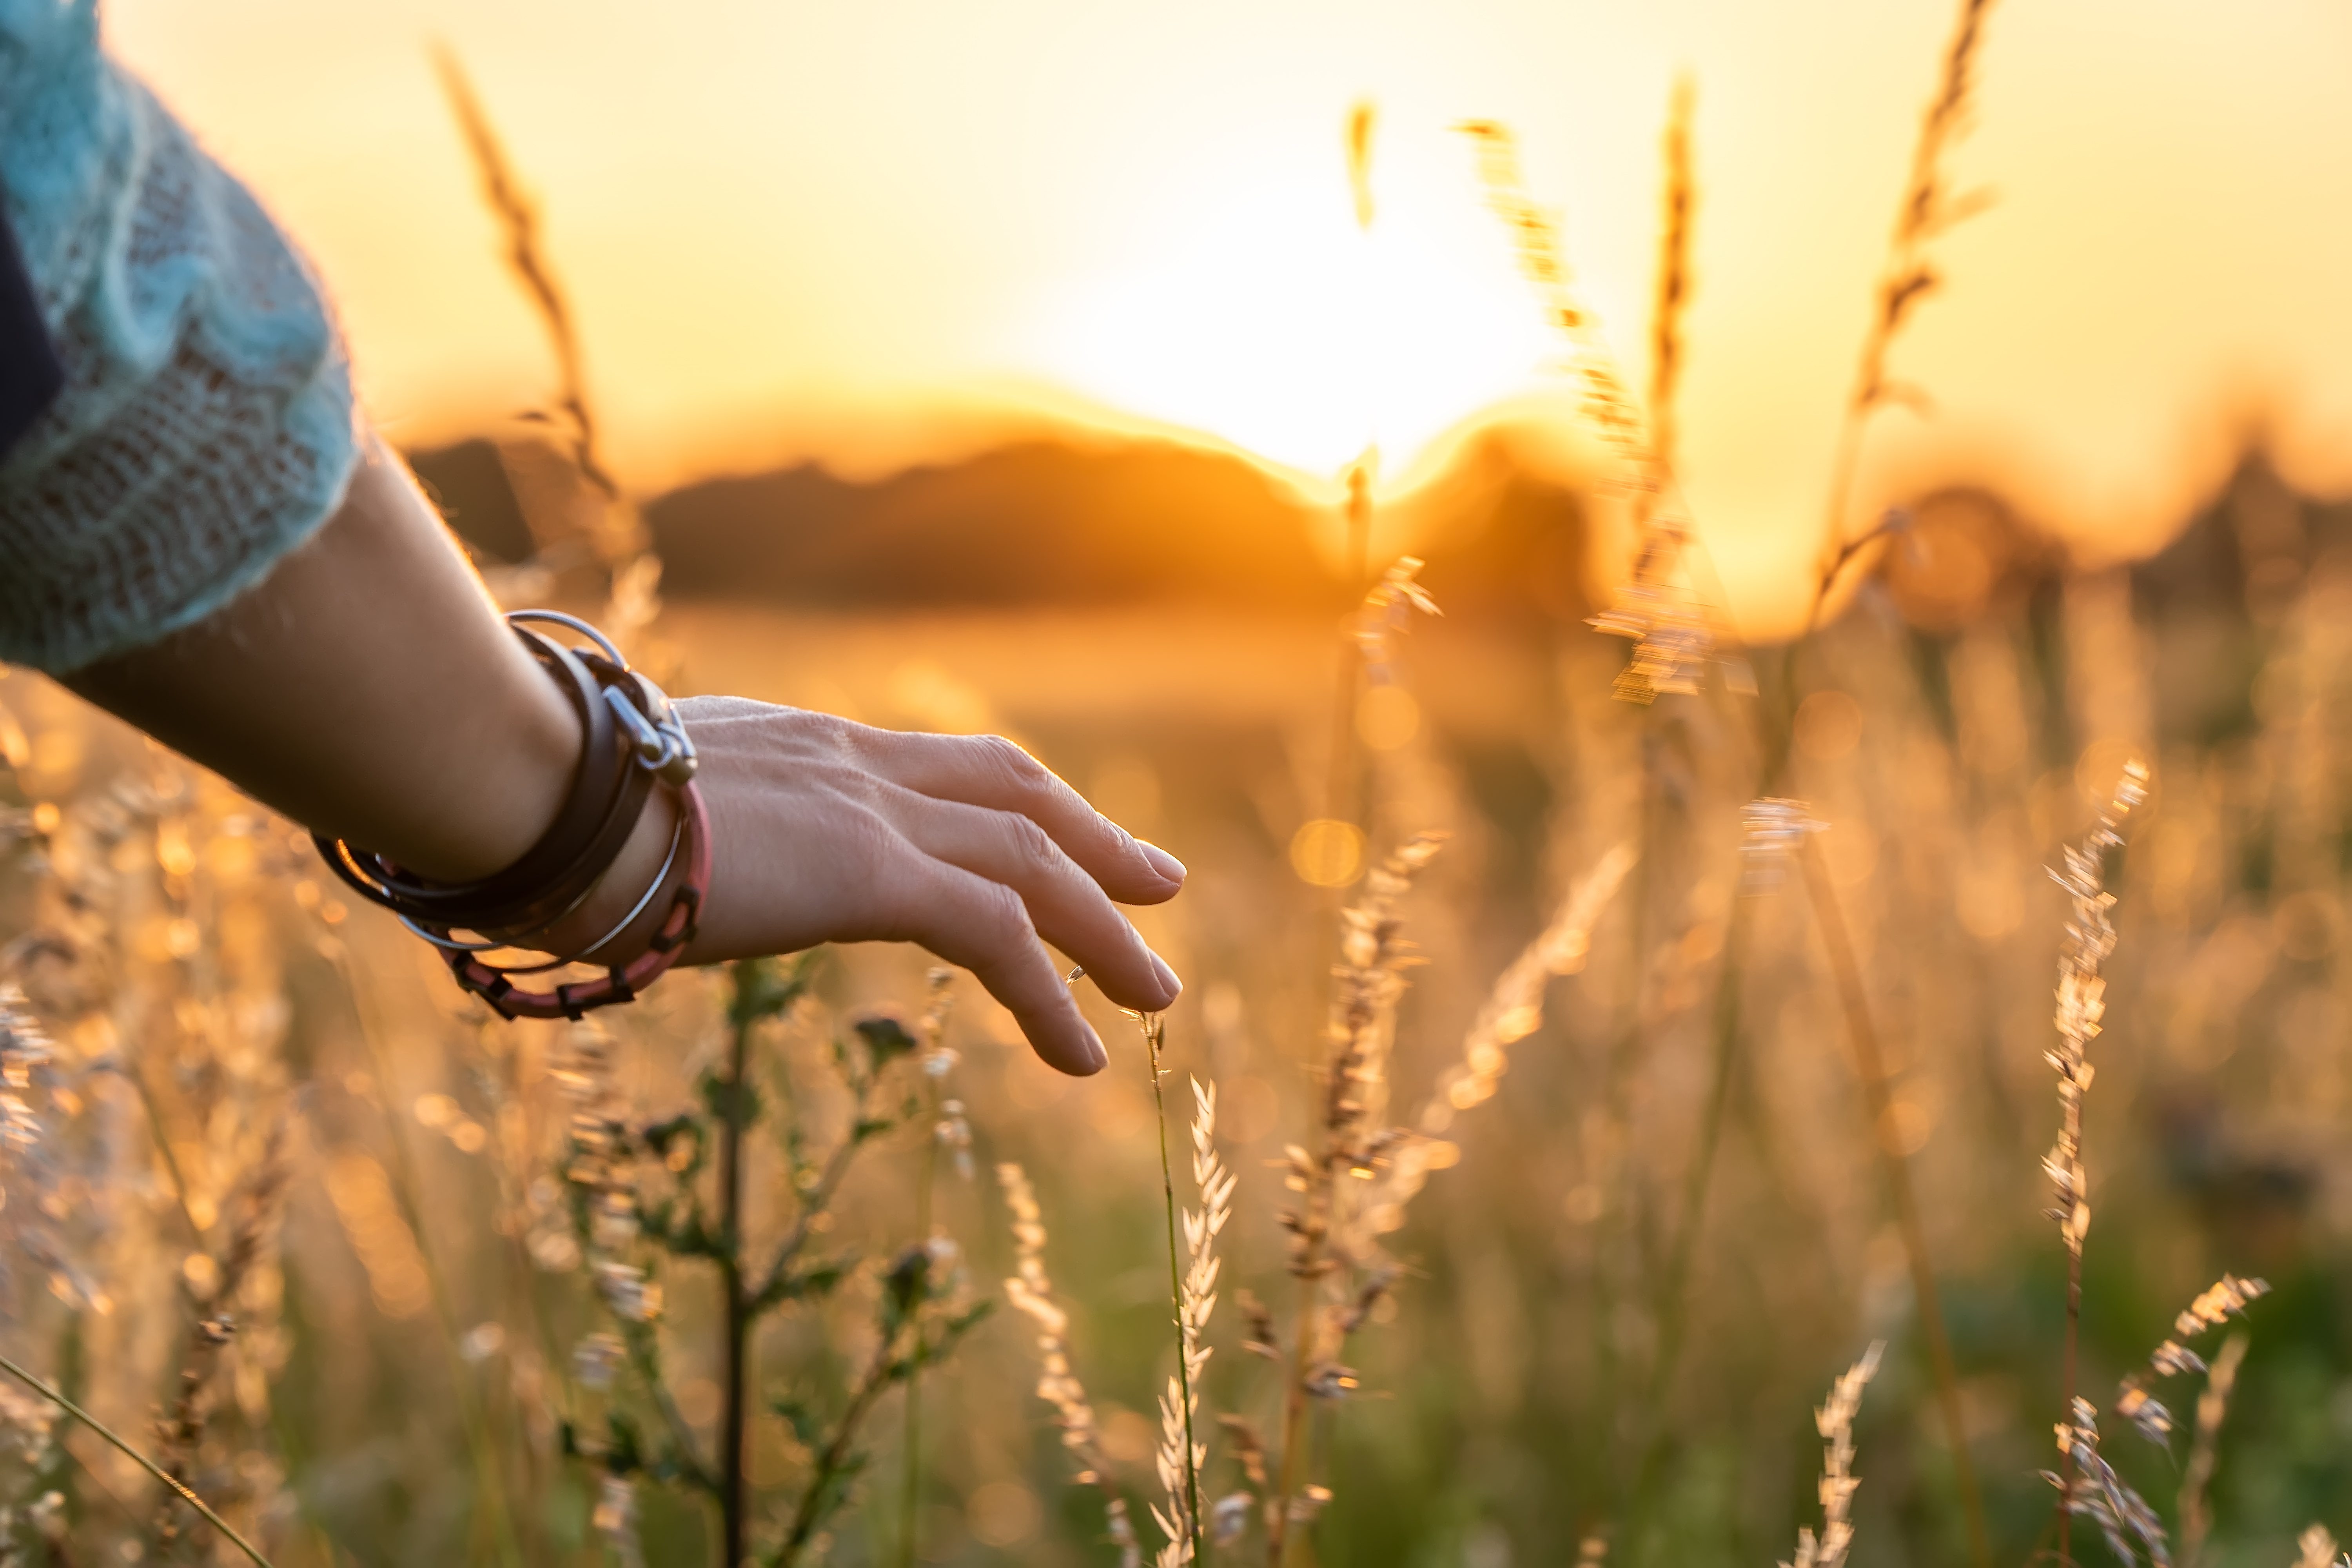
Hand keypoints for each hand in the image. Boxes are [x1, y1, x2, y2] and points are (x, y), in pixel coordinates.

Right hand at [590, 699, 1183, 1075]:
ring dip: (1101, 930)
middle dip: (1091, 841)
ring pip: (1029, 863)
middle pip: (1010, 793)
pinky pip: (996, 934)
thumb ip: (670, 834)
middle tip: (1157, 885)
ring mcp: (866, 809)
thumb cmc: (541, 807)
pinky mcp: (870, 869)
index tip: (1055, 829)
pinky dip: (1050, 994)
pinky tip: (1083, 1054)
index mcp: (800, 745)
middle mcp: (849, 760)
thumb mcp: (627, 813)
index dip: (1009, 797)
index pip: (933, 764)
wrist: (530, 789)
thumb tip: (639, 874)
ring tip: (1156, 993)